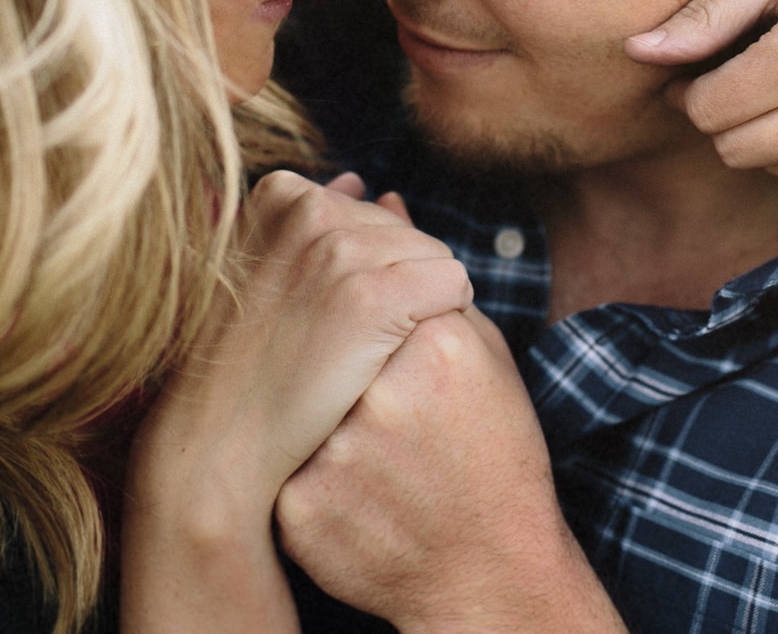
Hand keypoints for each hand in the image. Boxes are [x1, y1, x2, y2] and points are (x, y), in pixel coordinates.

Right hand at [123, 170, 471, 631]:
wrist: (220, 445)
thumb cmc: (244, 368)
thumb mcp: (266, 274)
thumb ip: (309, 220)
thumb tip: (359, 178)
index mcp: (281, 194)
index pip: (372, 211)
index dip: (366, 270)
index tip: (324, 315)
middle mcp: (311, 209)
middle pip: (408, 232)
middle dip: (397, 283)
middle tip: (348, 344)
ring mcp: (341, 251)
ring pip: (437, 258)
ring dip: (422, 307)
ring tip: (369, 355)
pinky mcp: (376, 297)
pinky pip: (455, 287)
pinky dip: (444, 325)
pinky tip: (398, 360)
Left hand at [278, 308, 624, 633]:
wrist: (489, 572)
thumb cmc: (493, 458)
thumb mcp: (485, 363)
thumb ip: (430, 283)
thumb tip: (387, 205)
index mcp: (434, 348)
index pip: (375, 297)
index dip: (382, 331)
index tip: (400, 365)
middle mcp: (381, 397)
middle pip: (334, 348)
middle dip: (349, 374)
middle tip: (388, 417)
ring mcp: (336, 455)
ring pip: (301, 405)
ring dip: (324, 420)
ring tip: (378, 458)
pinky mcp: (301, 508)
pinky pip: (284, 464)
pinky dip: (310, 471)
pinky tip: (357, 492)